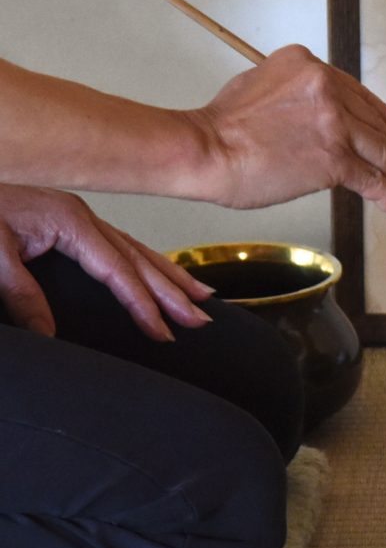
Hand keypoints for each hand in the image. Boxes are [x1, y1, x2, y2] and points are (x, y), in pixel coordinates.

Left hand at [0, 184, 214, 340]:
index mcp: (69, 221)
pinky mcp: (67, 219)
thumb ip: (22, 291)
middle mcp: (81, 216)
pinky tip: (157, 273)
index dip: (143, 304)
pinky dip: (145, 261)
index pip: (118, 271)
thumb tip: (50, 331)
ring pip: (136, 249)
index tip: (162, 331)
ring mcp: (77, 215)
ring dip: (170, 275)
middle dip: (174, 291)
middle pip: (140, 259)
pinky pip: (120, 244)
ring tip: (201, 296)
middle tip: (202, 318)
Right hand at [187, 46, 385, 213]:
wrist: (205, 150)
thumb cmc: (223, 128)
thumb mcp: (262, 86)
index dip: (384, 120)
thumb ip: (298, 95)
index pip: (359, 95)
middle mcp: (326, 87)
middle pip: (375, 123)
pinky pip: (372, 179)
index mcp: (308, 66)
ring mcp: (333, 123)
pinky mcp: (334, 158)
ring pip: (380, 151)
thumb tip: (323, 119)